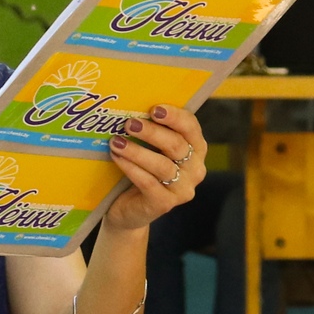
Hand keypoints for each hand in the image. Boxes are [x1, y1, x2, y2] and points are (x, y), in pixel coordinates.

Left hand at [102, 103, 204, 232]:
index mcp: (196, 149)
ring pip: (163, 166)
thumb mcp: (151, 148)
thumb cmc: (142, 170)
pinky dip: (131, 168)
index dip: (175, 117)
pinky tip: (117, 157)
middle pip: (177, 146)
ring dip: (138, 151)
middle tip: (130, 123)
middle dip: (152, 132)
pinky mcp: (165, 204)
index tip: (154, 109)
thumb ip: (152, 130)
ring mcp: (182, 190)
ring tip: (117, 142)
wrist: (130, 209)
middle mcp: (195, 170)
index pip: (191, 128)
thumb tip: (134, 104)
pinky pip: (148, 183)